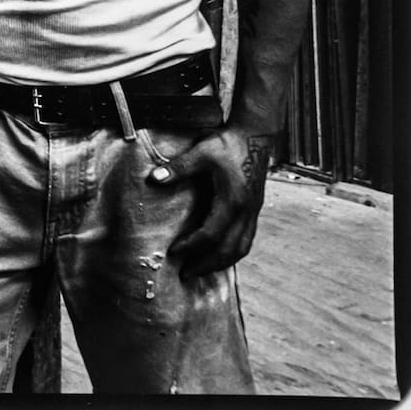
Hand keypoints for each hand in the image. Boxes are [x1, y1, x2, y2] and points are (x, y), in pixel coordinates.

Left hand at [147, 125, 274, 277]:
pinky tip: (219, 252)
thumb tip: (154, 179)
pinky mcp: (254, 209)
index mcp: (233, 201)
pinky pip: (246, 240)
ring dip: (221, 262)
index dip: (192, 246)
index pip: (211, 234)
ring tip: (201, 269)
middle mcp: (246, 212)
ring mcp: (253, 212)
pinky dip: (232, 251)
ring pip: (241, 248)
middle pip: (228, 249)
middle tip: (186, 274)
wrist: (256, 135)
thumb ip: (179, 168)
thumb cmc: (228, 143)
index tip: (174, 252)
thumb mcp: (202, 152)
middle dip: (207, 264)